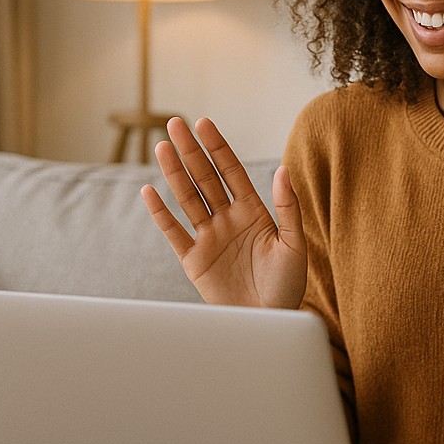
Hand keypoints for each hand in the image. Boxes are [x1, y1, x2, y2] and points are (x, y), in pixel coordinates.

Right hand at [140, 116, 306, 308]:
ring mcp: (209, 237)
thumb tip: (284, 171)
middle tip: (174, 123)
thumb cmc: (286, 285)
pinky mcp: (194, 260)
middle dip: (190, 151)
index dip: (217, 147)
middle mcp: (227, 219)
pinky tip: (149, 191)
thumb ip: (288, 208)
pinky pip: (173, 232)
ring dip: (174, 173)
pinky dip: (160, 213)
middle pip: (204, 178)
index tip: (204, 123)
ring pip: (187, 198)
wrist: (268, 320)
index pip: (231, 171)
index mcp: (252, 212)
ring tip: (161, 147)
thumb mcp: (294, 244)